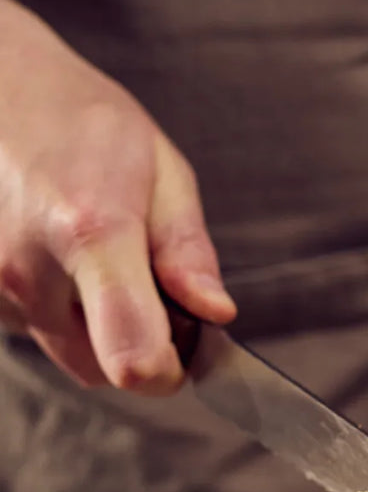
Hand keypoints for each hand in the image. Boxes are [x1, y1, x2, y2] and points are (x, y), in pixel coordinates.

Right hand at [0, 0, 234, 392]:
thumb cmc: (79, 119)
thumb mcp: (160, 169)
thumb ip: (187, 251)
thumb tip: (215, 312)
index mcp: (91, 231)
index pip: (132, 358)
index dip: (169, 372)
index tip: (185, 349)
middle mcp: (27, 267)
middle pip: (102, 369)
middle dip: (137, 345)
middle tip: (146, 282)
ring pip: (64, 351)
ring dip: (91, 323)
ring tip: (88, 249)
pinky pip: (30, 328)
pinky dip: (53, 308)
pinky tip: (51, 249)